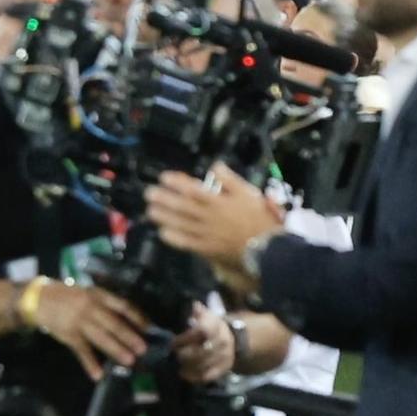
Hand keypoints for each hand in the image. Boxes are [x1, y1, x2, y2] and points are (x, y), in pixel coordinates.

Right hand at [33, 281, 151, 380]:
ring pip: (100, 337)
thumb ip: (107, 306)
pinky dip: (90, 363)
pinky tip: (98, 374)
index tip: (150, 328)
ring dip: (115, 350)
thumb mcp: (90, 294)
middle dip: (129, 337)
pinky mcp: (69, 335)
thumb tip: (131, 321)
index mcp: (99, 296)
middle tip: (143, 349)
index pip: (123, 306)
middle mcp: (91, 308)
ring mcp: (79, 322)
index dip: (137, 318)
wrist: (39, 299)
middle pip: (113, 323)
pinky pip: (81, 351)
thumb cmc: (70, 298)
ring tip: (129, 361)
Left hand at [145, 165, 282, 281]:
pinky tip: (163, 233)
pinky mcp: (208, 248)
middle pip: (182, 206)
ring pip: (181, 223)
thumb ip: (231, 179)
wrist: (267, 247)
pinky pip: (187, 242)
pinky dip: (174, 238)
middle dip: (164, 198)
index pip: (192, 189)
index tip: (165, 178)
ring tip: (151, 211)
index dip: (176, 183)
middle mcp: (208, 216)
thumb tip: (216, 166)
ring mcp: (206, 233)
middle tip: (150, 193)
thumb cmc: (260, 220)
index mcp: (218, 201)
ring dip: (164, 216)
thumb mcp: (249, 193)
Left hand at [171, 301, 233, 384]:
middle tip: (173, 356)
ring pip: (204, 365)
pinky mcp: (224, 368)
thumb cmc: (212, 326)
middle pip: (202, 352)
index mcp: (217, 326)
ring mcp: (225, 356)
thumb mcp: (205, 315)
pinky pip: (208, 376)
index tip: (173, 343)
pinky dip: (194, 377)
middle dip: (184, 355)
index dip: (185, 339)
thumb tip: (193, 306)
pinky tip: (185, 374)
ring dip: (187, 367)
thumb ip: (197, 311)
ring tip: (176, 366)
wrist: (234, 338)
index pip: (202, 332)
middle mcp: (223, 341)